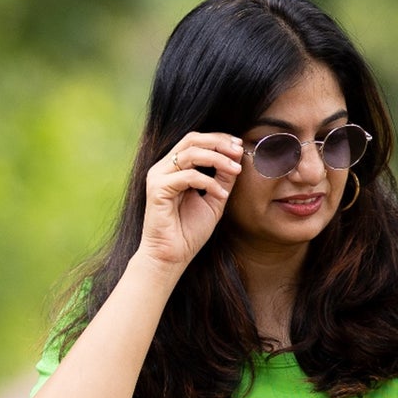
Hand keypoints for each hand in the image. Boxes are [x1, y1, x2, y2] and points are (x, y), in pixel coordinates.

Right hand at [137, 131, 243, 273]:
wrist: (171, 258)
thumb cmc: (189, 233)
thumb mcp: (213, 201)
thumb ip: (222, 179)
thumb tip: (237, 158)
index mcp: (174, 168)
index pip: (195, 141)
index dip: (218, 139)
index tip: (239, 145)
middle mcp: (163, 168)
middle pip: (192, 139)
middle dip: (219, 142)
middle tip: (239, 151)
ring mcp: (158, 177)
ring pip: (190, 153)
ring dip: (217, 159)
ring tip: (236, 171)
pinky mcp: (157, 189)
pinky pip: (188, 176)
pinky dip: (208, 183)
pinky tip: (221, 195)